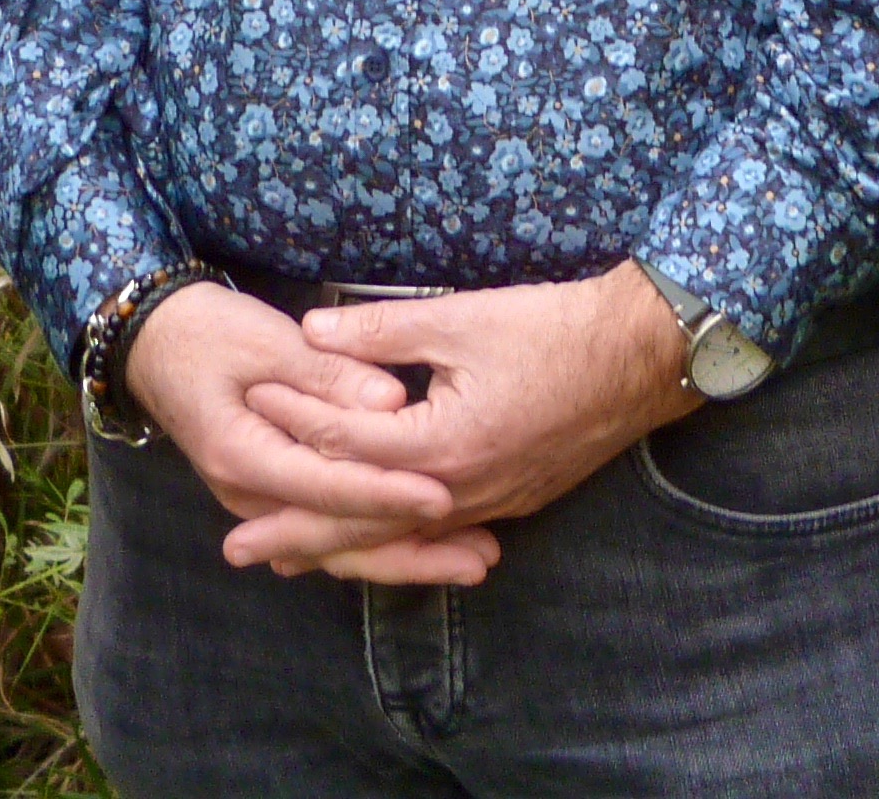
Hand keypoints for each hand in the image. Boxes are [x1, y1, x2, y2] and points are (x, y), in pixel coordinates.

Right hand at [123, 281, 473, 581]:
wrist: (154, 343)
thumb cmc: (207, 333)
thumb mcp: (265, 340)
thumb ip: (328, 373)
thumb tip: (392, 402)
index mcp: (244, 456)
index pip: (328, 486)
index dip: (387, 491)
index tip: (443, 496)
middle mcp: (250, 495)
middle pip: (340, 539)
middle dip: (413, 552)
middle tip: (483, 559)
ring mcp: (261, 501)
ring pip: (340, 546)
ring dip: (407, 558)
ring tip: (476, 563)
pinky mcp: (278, 493)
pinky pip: (332, 530)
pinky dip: (380, 542)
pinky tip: (430, 551)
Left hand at [234, 266, 700, 579]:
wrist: (641, 355)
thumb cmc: (554, 329)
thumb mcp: (460, 319)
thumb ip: (379, 333)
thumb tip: (310, 330)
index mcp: (439, 445)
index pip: (345, 440)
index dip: (294, 417)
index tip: (249, 403)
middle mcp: (460, 489)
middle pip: (361, 520)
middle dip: (296, 532)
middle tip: (237, 548)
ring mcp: (491, 502)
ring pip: (401, 537)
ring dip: (344, 547)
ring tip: (293, 560)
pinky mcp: (514, 499)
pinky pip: (440, 533)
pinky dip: (399, 540)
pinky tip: (381, 542)